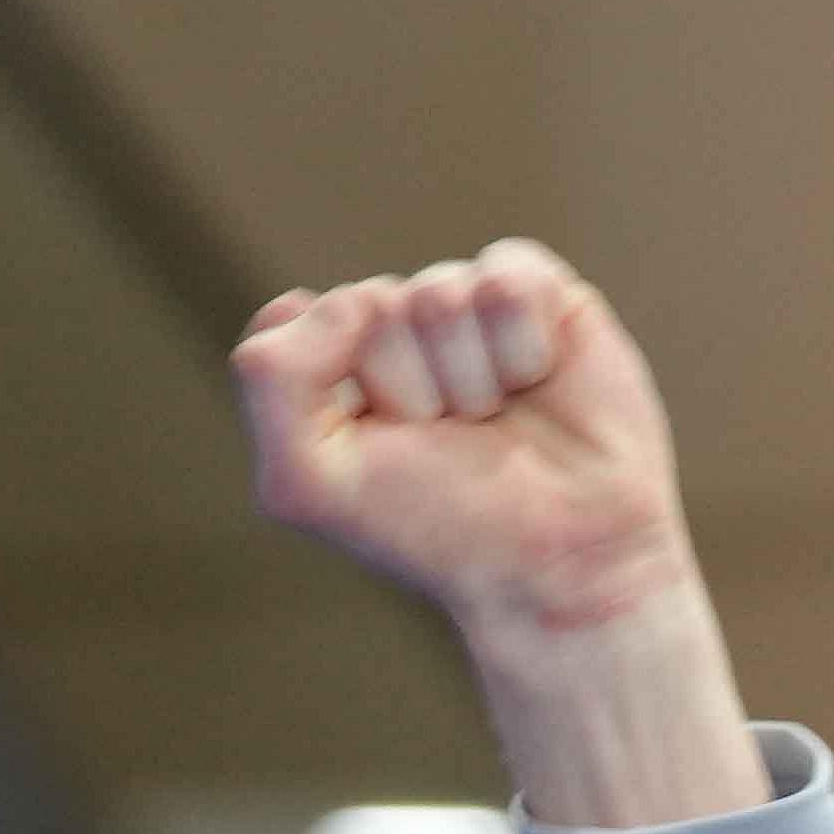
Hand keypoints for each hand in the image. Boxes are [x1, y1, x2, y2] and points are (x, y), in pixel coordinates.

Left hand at [228, 239, 692, 641]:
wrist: (559, 555)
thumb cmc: (434, 526)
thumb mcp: (309, 483)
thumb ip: (274, 382)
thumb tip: (351, 293)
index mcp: (320, 373)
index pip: (286, 328)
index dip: (325, 388)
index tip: (366, 446)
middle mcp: (387, 330)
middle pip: (367, 306)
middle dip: (405, 388)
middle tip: (443, 441)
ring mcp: (461, 306)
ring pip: (438, 294)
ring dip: (466, 379)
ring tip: (491, 421)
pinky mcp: (536, 290)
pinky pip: (506, 278)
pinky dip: (521, 345)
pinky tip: (536, 382)